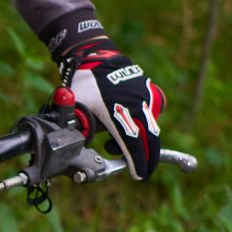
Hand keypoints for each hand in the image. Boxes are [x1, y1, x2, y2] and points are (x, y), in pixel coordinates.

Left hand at [60, 41, 165, 181]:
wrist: (94, 56)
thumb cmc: (84, 85)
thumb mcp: (77, 109)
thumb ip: (81, 129)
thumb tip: (83, 148)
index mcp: (118, 111)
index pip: (133, 143)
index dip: (137, 162)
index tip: (139, 174)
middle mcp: (137, 104)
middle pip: (150, 138)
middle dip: (148, 158)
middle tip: (143, 171)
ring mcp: (146, 96)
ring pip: (152, 126)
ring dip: (142, 139)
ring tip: (117, 141)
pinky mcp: (150, 90)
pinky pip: (154, 110)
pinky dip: (148, 120)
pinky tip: (133, 121)